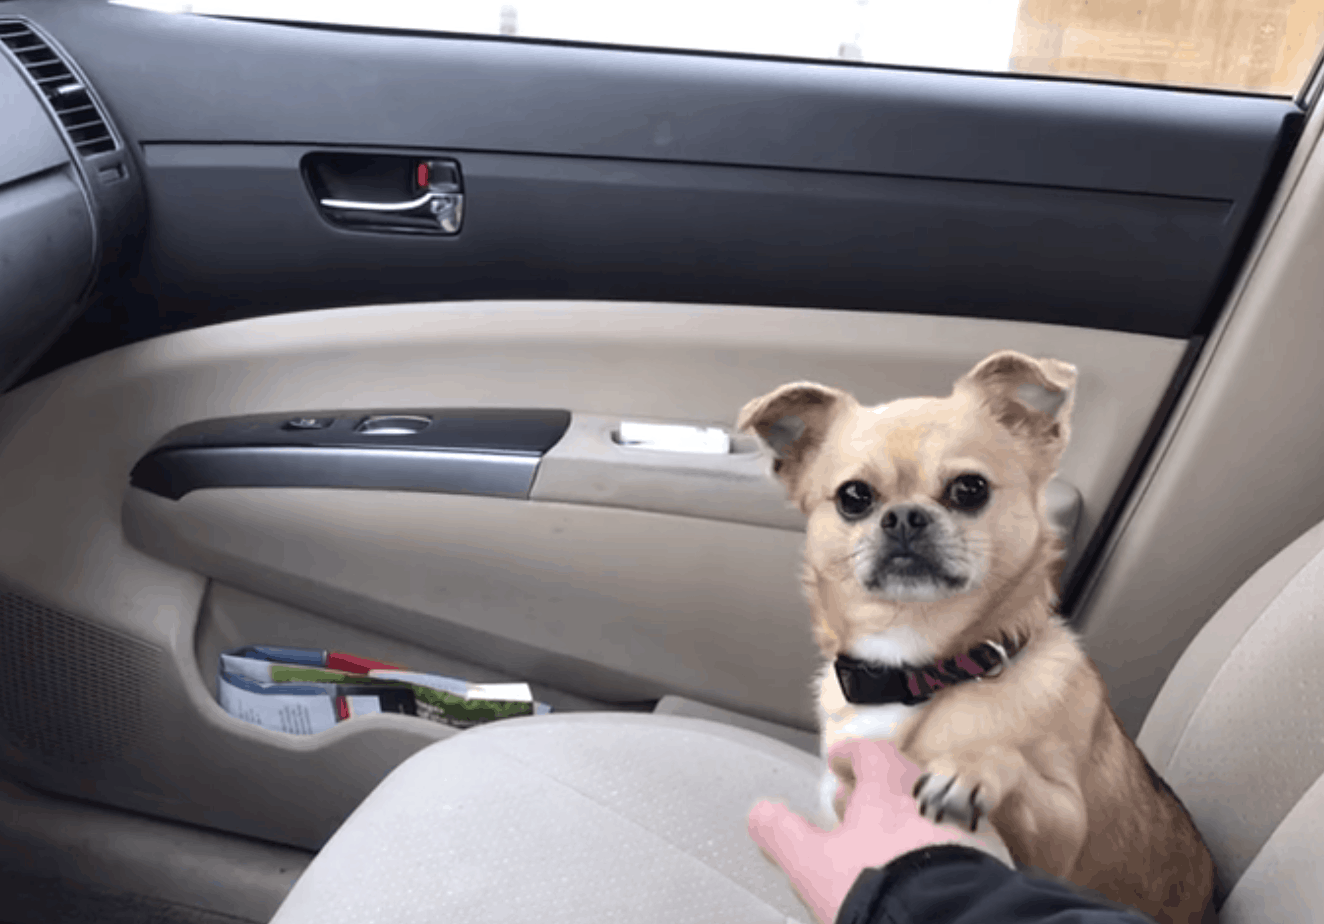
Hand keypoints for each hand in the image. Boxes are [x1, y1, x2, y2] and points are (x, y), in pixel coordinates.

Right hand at [748, 738, 1012, 923]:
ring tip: (891, 847)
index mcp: (887, 789)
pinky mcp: (988, 864)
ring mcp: (966, 831)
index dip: (852, 754)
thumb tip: (760, 811)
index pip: (871, 753)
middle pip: (906, 780)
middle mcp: (931, 800)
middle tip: (859, 805)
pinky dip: (938, 851)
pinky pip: (960, 846)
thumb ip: (782, 833)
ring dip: (910, 821)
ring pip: (933, 812)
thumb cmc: (877, 887)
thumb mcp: (812, 863)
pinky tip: (925, 873)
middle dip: (881, 789)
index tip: (838, 762)